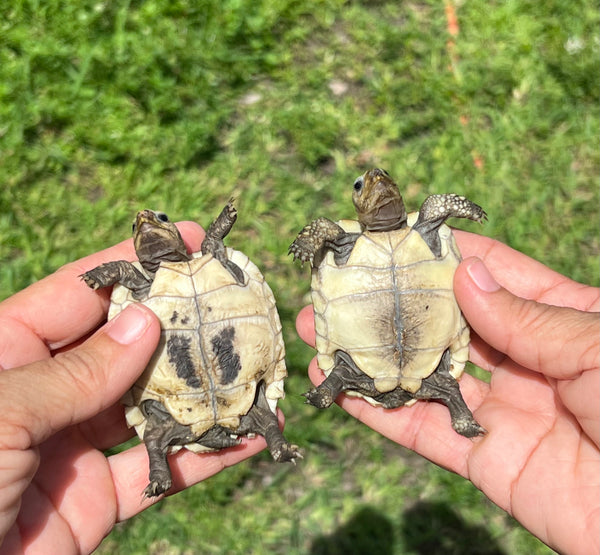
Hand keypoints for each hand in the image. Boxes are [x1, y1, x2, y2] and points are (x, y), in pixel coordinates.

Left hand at [0, 222, 267, 554]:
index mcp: (7, 355)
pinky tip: (249, 436)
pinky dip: (206, 455)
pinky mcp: (98, 500)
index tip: (184, 241)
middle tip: (232, 297)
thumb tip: (144, 323)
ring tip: (253, 361)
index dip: (133, 263)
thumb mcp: (0, 415)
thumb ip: (75, 372)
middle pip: (126, 345)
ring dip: (202, 389)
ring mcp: (76, 446)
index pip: (79, 293)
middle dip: (178, 322)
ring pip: (152, 405)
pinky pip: (160, 471)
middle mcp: (47, 393)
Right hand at [296, 230, 598, 554]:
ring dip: (373, 354)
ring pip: (424, 374)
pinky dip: (378, 411)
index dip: (445, 254)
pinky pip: (423, 431)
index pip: (493, 275)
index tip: (396, 237)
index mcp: (563, 320)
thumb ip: (528, 317)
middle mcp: (527, 360)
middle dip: (395, 303)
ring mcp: (504, 410)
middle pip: (447, 322)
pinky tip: (336, 387)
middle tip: (342, 285)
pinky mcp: (486, 460)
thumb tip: (464, 277)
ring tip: (319, 331)